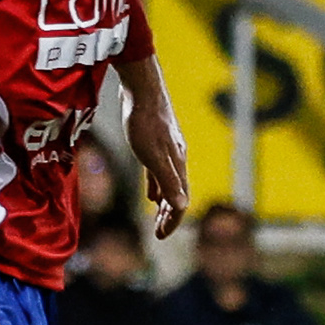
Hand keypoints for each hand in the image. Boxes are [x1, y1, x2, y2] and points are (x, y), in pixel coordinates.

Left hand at [124, 92, 193, 238]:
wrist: (142, 88)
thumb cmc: (144, 121)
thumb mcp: (152, 155)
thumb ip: (166, 180)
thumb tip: (182, 207)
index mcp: (177, 166)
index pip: (180, 202)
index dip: (173, 221)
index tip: (161, 237)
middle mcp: (177, 160)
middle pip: (178, 196)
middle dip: (170, 217)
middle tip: (159, 234)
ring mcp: (168, 151)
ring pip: (170, 185)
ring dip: (164, 204)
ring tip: (157, 219)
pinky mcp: (156, 143)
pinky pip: (160, 173)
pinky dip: (157, 187)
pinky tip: (150, 193)